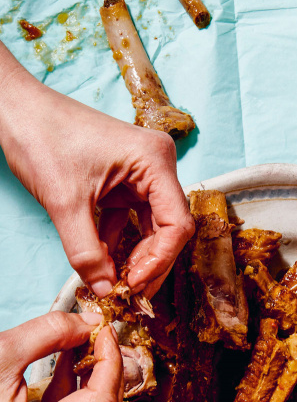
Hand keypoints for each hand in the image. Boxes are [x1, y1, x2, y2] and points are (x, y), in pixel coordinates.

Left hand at [0, 43, 193, 298]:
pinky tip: (106, 263)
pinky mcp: (125, 180)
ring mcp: (142, 172)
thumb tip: (107, 290)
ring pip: (152, 227)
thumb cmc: (41, 136)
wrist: (16, 109)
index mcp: (154, 160)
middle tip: (129, 292)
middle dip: (150, 263)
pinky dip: (120, 242)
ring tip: (117, 282)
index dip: (159, 260)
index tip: (134, 284)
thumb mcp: (64, 203)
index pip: (176, 224)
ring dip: (135, 256)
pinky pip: (132, 219)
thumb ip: (87, 253)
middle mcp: (157, 164)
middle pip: (169, 228)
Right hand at [0, 311, 122, 401]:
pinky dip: (76, 394)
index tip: (105, 331)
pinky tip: (66, 363)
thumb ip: (50, 333)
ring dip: (94, 382)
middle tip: (100, 337)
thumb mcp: (0, 352)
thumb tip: (90, 323)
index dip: (110, 362)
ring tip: (80, 344)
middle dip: (109, 373)